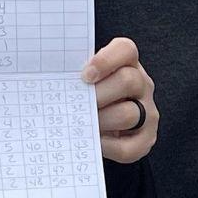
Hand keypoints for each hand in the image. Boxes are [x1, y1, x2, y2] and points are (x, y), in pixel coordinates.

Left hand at [83, 38, 156, 164]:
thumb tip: (49, 84)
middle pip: (128, 81)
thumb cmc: (89, 96)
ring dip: (101, 121)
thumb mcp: (85, 80)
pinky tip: (95, 141)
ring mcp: (148, 112)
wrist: (104, 126)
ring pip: (128, 114)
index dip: (106, 60)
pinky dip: (108, 147)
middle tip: (79, 104)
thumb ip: (74, 76)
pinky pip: (129, 146)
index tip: (85, 75)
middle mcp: (142, 84)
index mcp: (127, 63)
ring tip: (84, 123)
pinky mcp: (146, 138)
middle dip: (99, 95)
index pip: (126, 50)